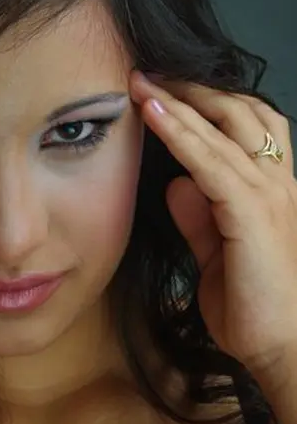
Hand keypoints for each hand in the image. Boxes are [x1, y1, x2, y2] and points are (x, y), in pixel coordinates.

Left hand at [130, 71, 296, 378]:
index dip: (204, 103)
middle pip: (238, 112)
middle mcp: (276, 181)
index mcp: (269, 190)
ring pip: (222, 127)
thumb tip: (175, 183)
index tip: (162, 90)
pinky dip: (179, 133)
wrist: (285, 350)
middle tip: (149, 73)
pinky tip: (152, 113)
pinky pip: (210, 161)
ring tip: (142, 81)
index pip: (242, 127)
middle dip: (191, 88)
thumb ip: (199, 217)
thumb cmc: (254, 308)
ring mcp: (269, 193)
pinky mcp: (253, 211)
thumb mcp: (216, 255)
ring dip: (179, 100)